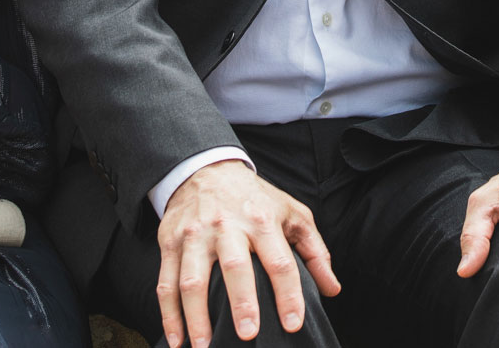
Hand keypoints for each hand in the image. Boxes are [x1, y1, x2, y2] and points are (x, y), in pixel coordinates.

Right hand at [157, 159, 339, 347]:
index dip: (288, 294)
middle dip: (241, 303)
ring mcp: (195, 235)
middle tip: (248, 335)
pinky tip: (176, 339)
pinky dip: (169, 314)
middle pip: (234, 267)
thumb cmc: (255, 199)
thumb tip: (332, 289)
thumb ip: (314, 251)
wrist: (206, 169)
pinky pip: (166, 282)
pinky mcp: (170, 242)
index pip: (279, 261)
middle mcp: (227, 226)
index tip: (293, 323)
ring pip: (192, 280)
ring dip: (197, 318)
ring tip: (203, 347)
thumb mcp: (291, 213)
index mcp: (261, 220)